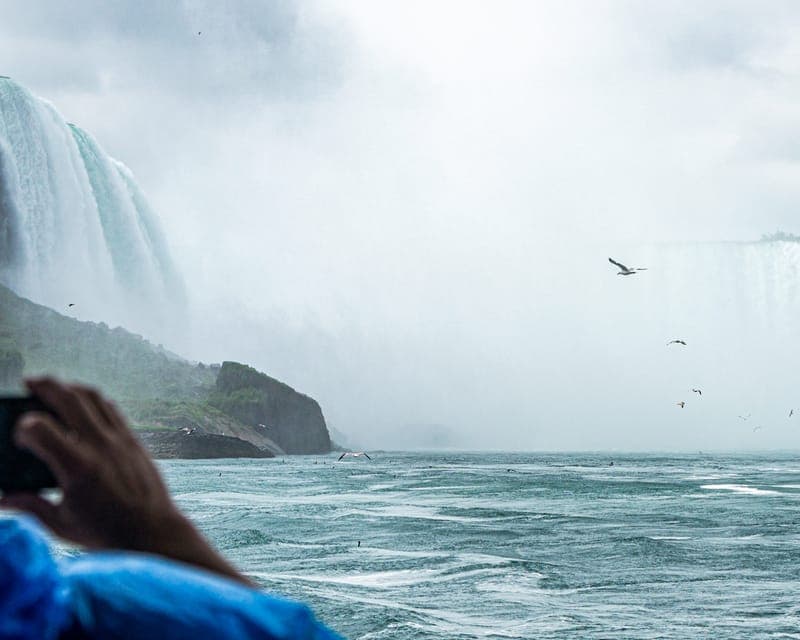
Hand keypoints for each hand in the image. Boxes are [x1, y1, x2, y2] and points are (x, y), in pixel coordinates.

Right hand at [0, 377, 250, 585]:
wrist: (152, 531)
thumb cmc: (105, 533)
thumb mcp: (60, 523)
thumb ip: (29, 506)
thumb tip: (1, 499)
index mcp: (77, 468)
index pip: (40, 429)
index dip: (23, 427)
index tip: (20, 436)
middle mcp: (100, 446)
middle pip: (69, 399)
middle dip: (46, 384)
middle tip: (29, 380)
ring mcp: (120, 440)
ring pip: (94, 398)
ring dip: (71, 386)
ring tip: (55, 386)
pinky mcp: (134, 440)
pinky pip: (112, 409)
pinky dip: (94, 399)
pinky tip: (83, 401)